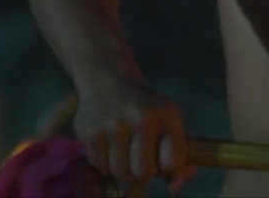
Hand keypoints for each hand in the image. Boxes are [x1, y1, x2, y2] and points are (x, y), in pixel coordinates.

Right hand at [72, 76, 194, 191]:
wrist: (108, 81)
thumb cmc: (146, 109)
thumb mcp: (169, 123)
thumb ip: (178, 157)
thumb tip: (175, 188)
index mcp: (166, 116)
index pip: (172, 162)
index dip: (167, 169)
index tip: (161, 161)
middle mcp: (141, 118)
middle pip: (143, 173)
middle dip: (142, 172)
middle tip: (140, 159)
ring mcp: (113, 125)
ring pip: (120, 172)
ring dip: (123, 169)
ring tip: (124, 151)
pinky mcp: (90, 131)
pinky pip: (100, 166)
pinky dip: (105, 163)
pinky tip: (109, 146)